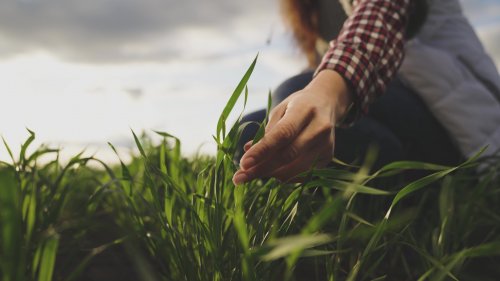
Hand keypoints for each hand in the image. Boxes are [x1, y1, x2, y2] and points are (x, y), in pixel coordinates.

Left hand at [233, 70, 351, 184]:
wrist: (326, 103)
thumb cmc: (296, 106)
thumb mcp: (279, 110)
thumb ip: (266, 132)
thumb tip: (247, 153)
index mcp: (305, 110)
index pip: (282, 134)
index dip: (261, 151)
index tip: (243, 163)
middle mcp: (319, 128)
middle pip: (288, 156)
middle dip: (261, 169)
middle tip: (239, 178)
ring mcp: (326, 145)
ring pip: (294, 170)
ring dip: (270, 174)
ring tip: (252, 173)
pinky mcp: (329, 157)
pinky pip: (302, 174)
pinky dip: (284, 176)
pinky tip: (272, 170)